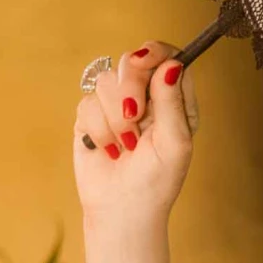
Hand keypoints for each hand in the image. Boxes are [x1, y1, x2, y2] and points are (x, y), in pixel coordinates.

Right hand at [73, 41, 195, 226]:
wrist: (122, 210)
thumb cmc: (156, 182)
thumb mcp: (175, 144)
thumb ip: (172, 102)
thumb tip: (172, 64)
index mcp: (175, 101)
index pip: (168, 58)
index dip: (155, 52)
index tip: (142, 60)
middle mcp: (147, 98)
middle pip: (132, 62)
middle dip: (130, 88)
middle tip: (134, 117)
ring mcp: (117, 105)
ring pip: (106, 81)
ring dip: (114, 118)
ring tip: (126, 145)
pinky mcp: (91, 116)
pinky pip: (87, 102)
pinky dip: (98, 129)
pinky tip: (109, 149)